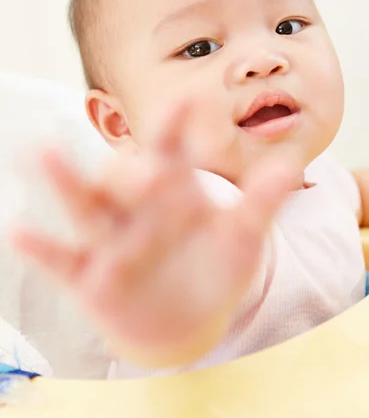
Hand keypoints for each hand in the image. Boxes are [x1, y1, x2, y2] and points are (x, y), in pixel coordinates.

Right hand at [12, 100, 293, 367]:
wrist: (189, 320)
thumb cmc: (215, 270)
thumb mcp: (242, 237)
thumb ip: (261, 203)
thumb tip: (292, 167)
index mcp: (174, 191)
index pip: (173, 152)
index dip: (179, 128)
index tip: (189, 98)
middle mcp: (137, 209)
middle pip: (122, 177)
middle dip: (127, 170)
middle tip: (140, 164)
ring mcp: (112, 241)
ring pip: (86, 207)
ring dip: (66, 183)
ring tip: (41, 152)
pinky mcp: (91, 277)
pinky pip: (63, 259)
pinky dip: (41, 247)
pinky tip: (18, 231)